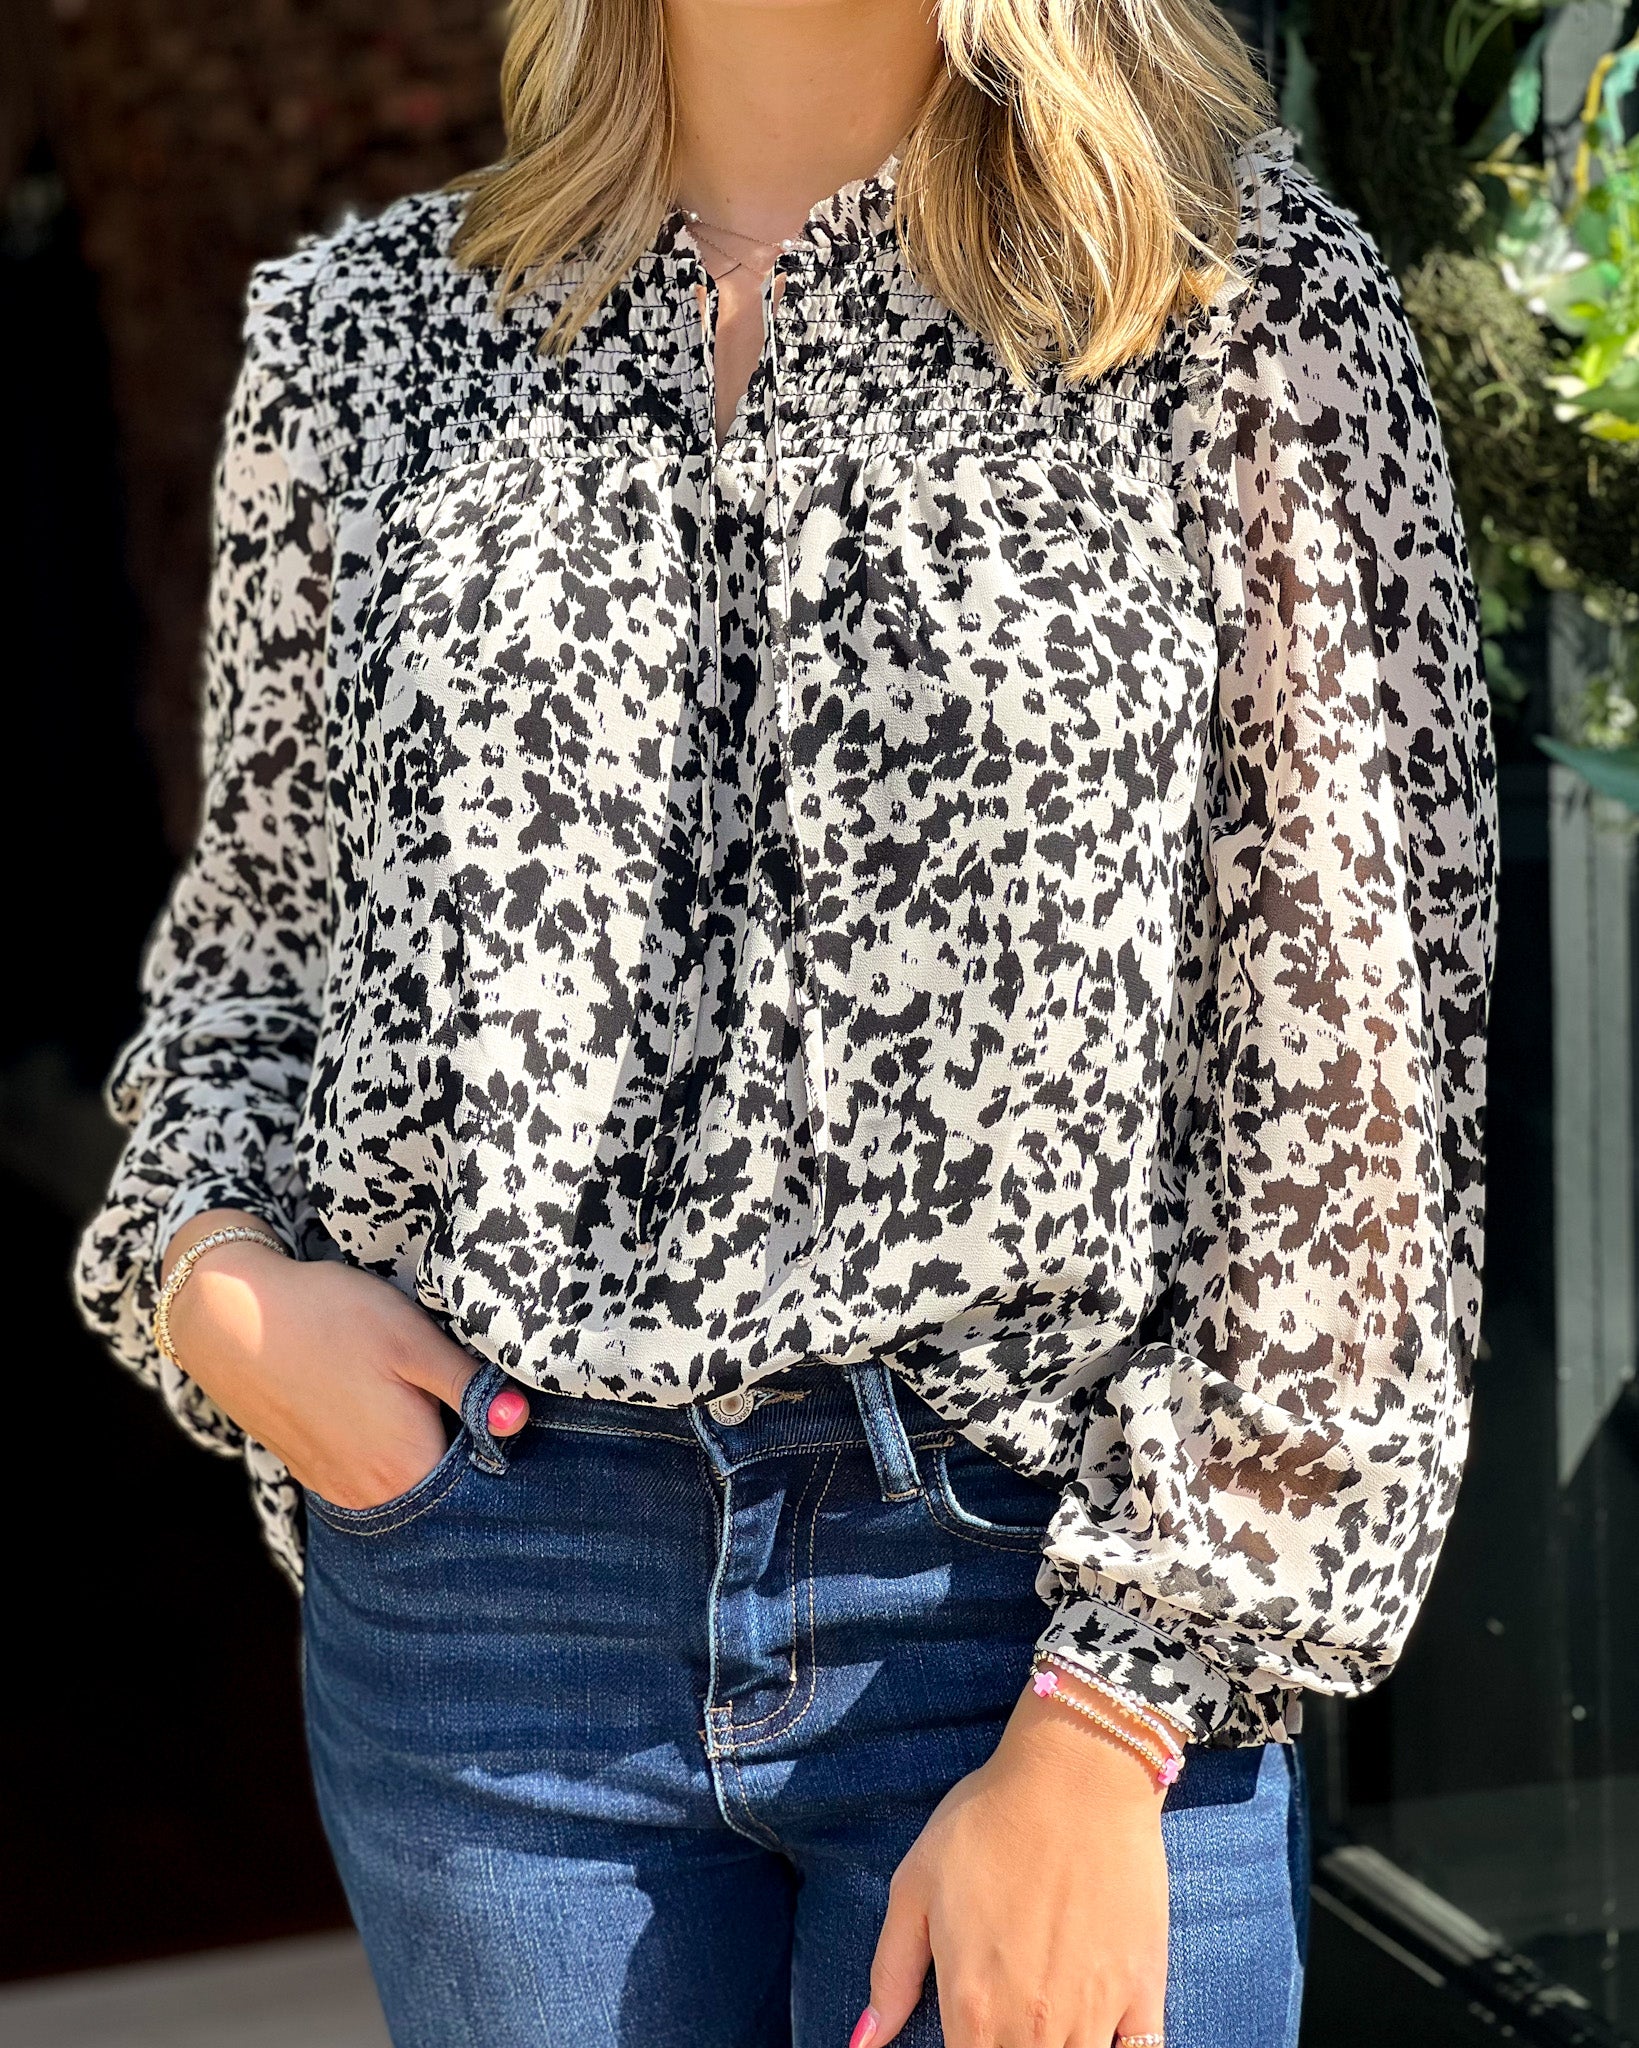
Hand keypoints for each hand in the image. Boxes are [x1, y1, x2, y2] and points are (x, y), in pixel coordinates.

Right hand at [160, 1210, 528, 1507]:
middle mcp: (373, 1494)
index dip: (495, 1440)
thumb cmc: (329, 1318)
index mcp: (407, 1467)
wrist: (229, 1316)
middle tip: (460, 1392)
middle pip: (443, 1484)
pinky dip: (387, 1449)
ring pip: (406, 1479)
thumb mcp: (412, 1340)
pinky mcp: (314, 1471)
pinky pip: (370, 1475)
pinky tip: (381, 1405)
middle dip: (462, 1446)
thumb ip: (468, 1385)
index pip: (480, 1477)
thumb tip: (517, 1420)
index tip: (496, 1404)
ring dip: (423, 1447)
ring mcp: (338, 1488)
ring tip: (419, 1395)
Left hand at [860, 1679, 1168, 2047]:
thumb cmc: (990, 1820)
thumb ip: (891, 1974)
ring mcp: (1095, 2016)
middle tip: (998, 2025)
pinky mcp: (1143, 1994)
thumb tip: (862, 2043)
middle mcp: (1034, 2027)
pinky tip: (1095, 2038)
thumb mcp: (915, 1885)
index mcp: (972, 2009)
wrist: (1077, 1775)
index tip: (962, 2035)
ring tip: (1040, 2028)